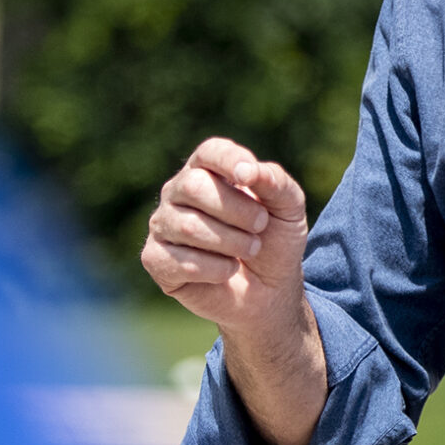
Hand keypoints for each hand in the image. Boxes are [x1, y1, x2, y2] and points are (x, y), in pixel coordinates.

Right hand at [141, 136, 310, 333]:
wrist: (269, 292)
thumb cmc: (274, 241)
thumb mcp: (289, 208)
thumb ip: (275, 182)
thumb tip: (247, 171)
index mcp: (208, 170)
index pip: (210, 152)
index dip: (229, 160)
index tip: (249, 178)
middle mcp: (178, 192)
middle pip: (193, 186)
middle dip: (237, 211)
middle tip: (259, 227)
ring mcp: (163, 225)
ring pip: (188, 226)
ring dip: (232, 243)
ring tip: (248, 250)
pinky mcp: (155, 259)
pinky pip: (180, 261)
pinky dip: (216, 270)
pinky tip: (226, 271)